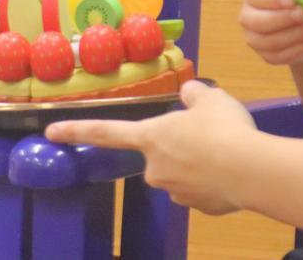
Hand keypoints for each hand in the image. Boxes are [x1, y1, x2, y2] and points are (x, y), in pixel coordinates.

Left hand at [45, 81, 256, 214]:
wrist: (252, 170)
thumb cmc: (223, 128)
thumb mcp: (210, 97)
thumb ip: (193, 94)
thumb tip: (189, 95)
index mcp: (151, 136)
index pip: (106, 132)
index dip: (77, 130)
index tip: (50, 132)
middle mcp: (156, 168)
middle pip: (159, 154)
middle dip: (178, 145)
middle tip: (207, 133)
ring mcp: (176, 190)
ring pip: (182, 171)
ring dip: (197, 163)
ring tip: (225, 150)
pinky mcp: (199, 207)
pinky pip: (201, 188)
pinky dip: (213, 179)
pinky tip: (231, 170)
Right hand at [238, 0, 302, 65]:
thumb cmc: (296, 1)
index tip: (292, 0)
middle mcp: (247, 18)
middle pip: (259, 22)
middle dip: (284, 18)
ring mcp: (254, 39)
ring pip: (271, 41)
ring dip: (295, 34)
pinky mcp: (267, 56)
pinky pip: (280, 56)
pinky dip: (297, 48)